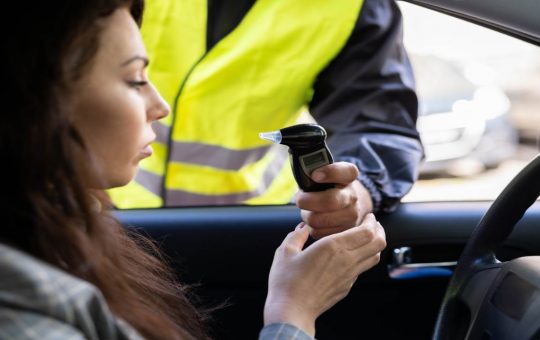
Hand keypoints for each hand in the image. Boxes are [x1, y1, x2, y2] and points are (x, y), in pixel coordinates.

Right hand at [264, 214, 385, 336]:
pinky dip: (364, 258)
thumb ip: (296, 235)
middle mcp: (346, 260)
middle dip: (379, 230)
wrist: (291, 310)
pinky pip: (362, 269)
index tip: (367, 216)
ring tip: (367, 238)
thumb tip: (302, 228)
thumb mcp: (285, 251)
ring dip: (375, 245)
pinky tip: (352, 255)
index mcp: (333, 247)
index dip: (371, 221)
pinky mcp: (347, 287)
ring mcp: (349, 276)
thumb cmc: (287, 281)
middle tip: (372, 224)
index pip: (367, 231)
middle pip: (378, 243)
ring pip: (375, 257)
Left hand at [296, 162, 372, 238]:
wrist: (347, 205)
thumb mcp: (324, 174)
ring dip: (307, 215)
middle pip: (330, 201)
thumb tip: (300, 177)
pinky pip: (317, 232)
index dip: (330, 172)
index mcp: (349, 176)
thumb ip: (313, 171)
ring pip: (318, 220)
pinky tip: (315, 220)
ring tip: (308, 210)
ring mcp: (351, 216)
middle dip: (307, 201)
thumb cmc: (328, 187)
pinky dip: (311, 227)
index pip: (346, 172)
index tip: (315, 175)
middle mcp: (353, 196)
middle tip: (300, 199)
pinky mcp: (343, 232)